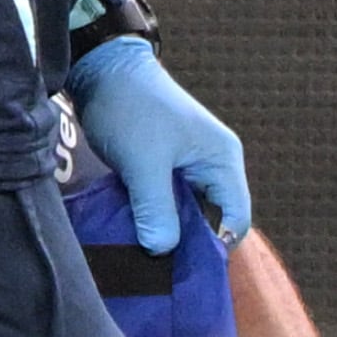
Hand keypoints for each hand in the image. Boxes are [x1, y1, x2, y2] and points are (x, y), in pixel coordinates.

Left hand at [62, 35, 250, 251]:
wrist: (101, 68)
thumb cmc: (131, 109)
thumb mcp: (144, 163)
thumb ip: (157, 208)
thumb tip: (162, 251)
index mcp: (222, 160)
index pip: (235, 218)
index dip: (215, 246)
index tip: (185, 268)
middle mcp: (212, 164)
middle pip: (211, 218)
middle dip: (188, 242)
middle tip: (161, 267)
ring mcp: (188, 165)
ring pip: (185, 212)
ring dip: (167, 229)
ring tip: (145, 252)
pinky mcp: (163, 166)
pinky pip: (166, 200)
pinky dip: (153, 215)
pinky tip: (135, 231)